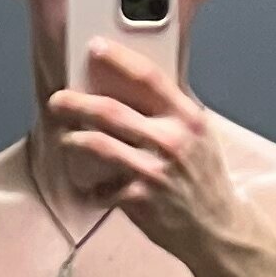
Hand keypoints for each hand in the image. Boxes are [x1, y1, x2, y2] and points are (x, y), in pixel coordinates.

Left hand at [43, 42, 237, 254]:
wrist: (217, 229)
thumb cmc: (204, 179)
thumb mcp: (200, 135)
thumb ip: (173, 110)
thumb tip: (137, 82)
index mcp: (187, 119)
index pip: (149, 78)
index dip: (118, 59)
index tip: (95, 48)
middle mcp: (171, 141)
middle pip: (111, 111)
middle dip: (76, 102)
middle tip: (58, 100)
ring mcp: (154, 171)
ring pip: (98, 144)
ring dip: (73, 139)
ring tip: (65, 138)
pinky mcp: (139, 200)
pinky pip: (101, 187)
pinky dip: (90, 188)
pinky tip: (88, 187)